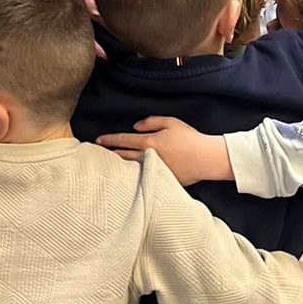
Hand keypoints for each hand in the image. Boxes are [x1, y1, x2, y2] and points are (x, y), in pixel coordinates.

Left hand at [98, 117, 230, 184]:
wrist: (206, 158)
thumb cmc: (190, 138)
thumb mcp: (171, 122)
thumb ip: (151, 122)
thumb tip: (135, 126)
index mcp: (149, 142)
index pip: (123, 140)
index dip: (109, 139)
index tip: (98, 140)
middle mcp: (148, 158)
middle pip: (122, 156)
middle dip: (109, 154)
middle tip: (96, 153)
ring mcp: (153, 171)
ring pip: (130, 168)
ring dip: (118, 166)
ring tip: (107, 165)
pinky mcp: (161, 181)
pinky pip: (142, 177)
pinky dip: (133, 175)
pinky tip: (126, 176)